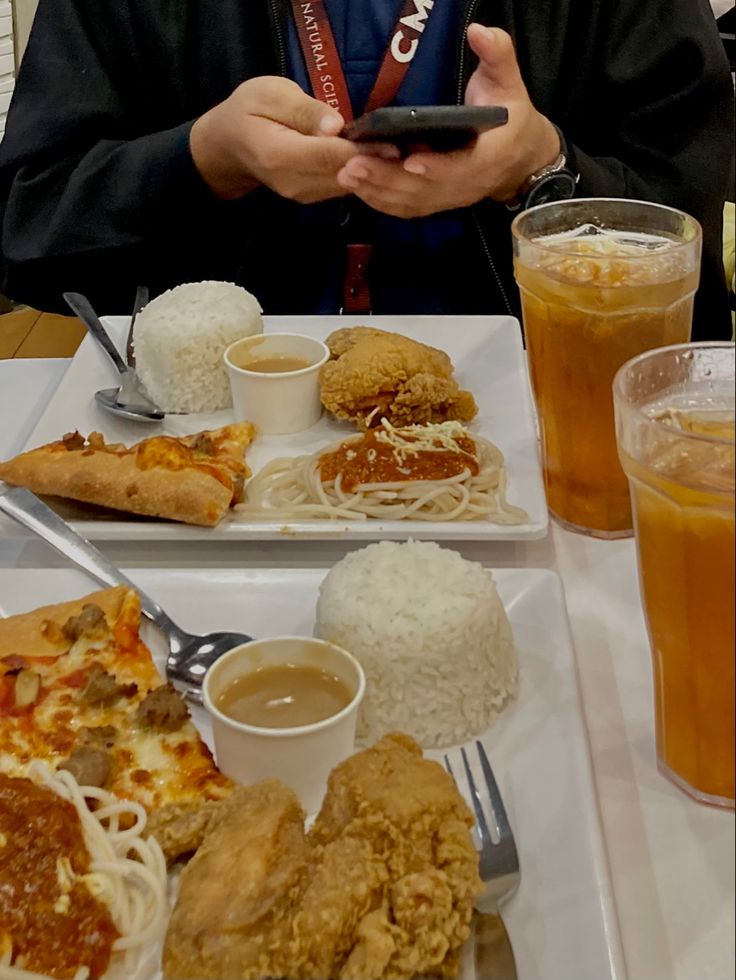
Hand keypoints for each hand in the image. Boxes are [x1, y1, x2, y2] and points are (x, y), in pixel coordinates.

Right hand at [190, 76, 396, 202]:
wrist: (230, 145)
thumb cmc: (249, 111)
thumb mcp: (270, 95)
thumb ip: (304, 111)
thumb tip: (336, 126)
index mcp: (281, 156)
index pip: (331, 156)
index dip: (365, 151)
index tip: (395, 143)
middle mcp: (295, 183)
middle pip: (344, 175)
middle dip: (377, 164)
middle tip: (412, 149)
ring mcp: (305, 195)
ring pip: (349, 184)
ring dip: (375, 172)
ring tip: (404, 155)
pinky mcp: (314, 196)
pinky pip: (345, 186)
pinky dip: (364, 175)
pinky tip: (383, 161)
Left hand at [336, 26, 559, 218]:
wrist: (519, 157)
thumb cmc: (509, 114)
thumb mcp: (509, 80)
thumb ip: (498, 53)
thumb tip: (479, 32)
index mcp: (490, 156)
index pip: (463, 168)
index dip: (438, 167)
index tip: (411, 160)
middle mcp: (469, 184)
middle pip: (427, 189)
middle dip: (389, 179)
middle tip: (354, 165)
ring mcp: (451, 197)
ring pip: (413, 201)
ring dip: (377, 191)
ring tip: (346, 174)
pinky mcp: (437, 202)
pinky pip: (407, 208)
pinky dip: (381, 201)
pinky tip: (357, 188)